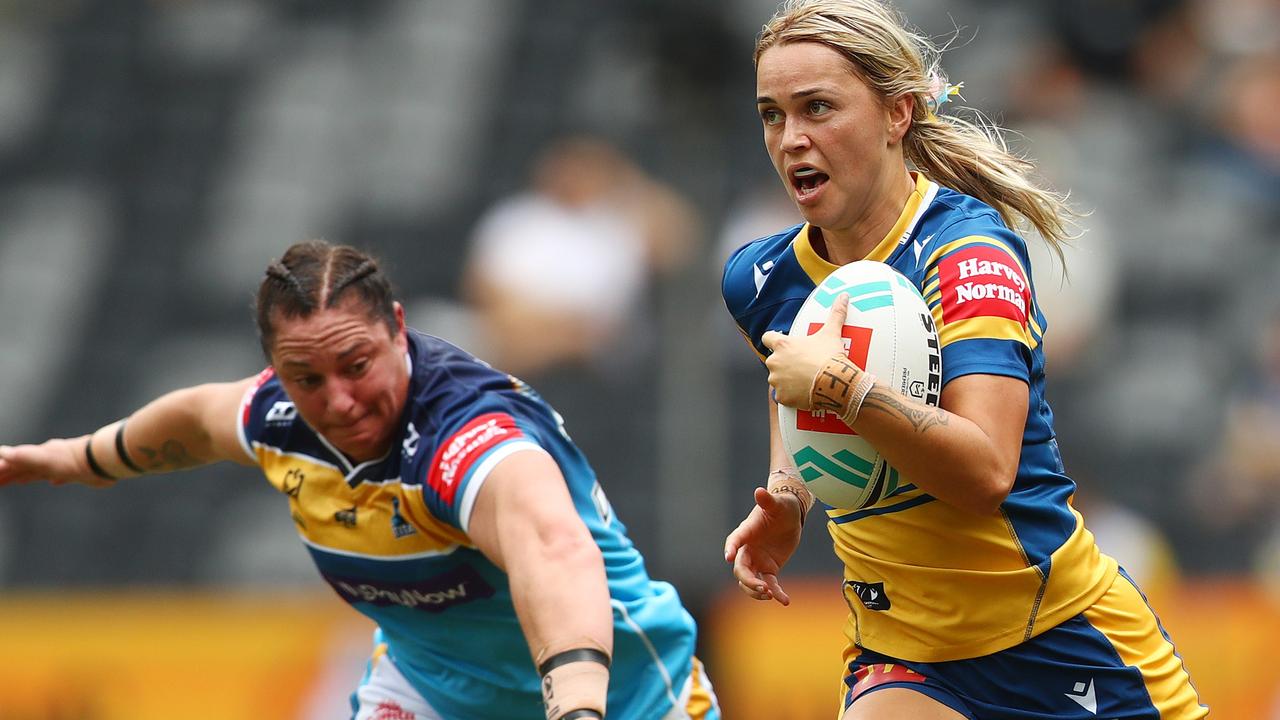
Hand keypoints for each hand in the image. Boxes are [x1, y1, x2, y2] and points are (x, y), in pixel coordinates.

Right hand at [0, 437, 113, 487]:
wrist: (103, 460)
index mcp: (37, 456)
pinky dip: (52, 479)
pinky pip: (60, 476)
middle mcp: (48, 459)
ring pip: (40, 471)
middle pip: (24, 468)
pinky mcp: (77, 474)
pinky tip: (54, 482)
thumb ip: (23, 456)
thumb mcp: (43, 459)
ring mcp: (62, 466)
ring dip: (27, 476)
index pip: (13, 463)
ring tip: (18, 481)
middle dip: (9, 474)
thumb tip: (1, 452)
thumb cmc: (73, 460)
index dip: (1, 469)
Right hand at [723, 487, 804, 605]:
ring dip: (757, 591)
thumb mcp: (778, 503)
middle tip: (763, 587)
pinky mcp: (770, 568)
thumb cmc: (782, 506)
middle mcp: (748, 548)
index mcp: (747, 532)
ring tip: (771, 595)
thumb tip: (760, 491)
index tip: (728, 557)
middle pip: (741, 569)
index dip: (731, 548)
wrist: (792, 516)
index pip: (735, 540)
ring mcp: (758, 560)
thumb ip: (768, 500)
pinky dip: (776, 593)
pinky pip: (770, 584)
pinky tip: (785, 601)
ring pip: (750, 581)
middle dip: (748, 580)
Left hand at [762, 294, 849, 408]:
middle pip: (774, 361)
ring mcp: (776, 381)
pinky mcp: (782, 397)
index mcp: (782, 345)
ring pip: (777, 380)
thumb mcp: (831, 333)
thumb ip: (835, 313)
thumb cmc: (830, 357)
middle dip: (784, 363)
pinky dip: (790, 396)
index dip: (774, 339)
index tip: (782, 343)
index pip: (767, 338)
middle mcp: (775, 362)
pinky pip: (783, 396)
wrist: (835, 383)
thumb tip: (844, 296)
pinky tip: (803, 393)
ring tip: (804, 381)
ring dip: (786, 380)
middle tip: (802, 366)